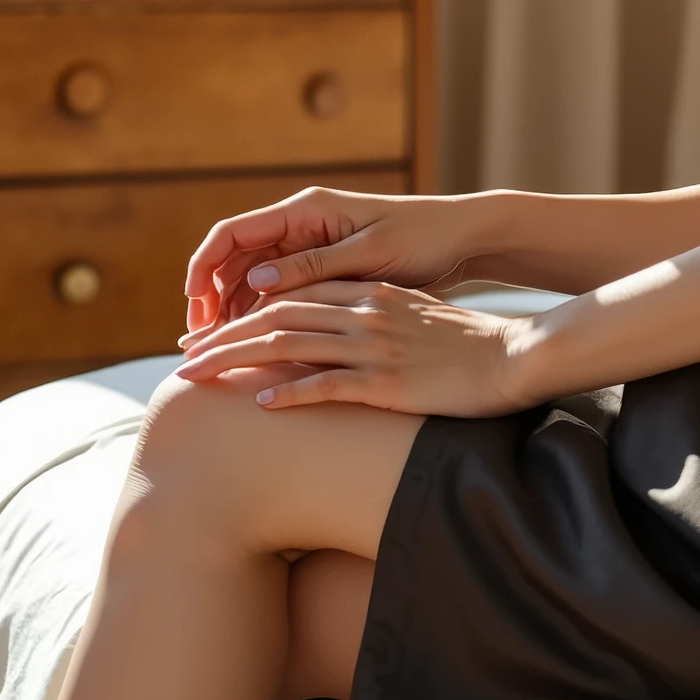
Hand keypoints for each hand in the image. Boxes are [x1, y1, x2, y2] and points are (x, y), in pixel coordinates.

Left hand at [173, 280, 548, 415]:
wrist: (514, 357)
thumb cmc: (468, 345)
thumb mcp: (417, 318)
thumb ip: (376, 319)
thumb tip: (338, 337)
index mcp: (371, 295)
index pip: (294, 297)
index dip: (245, 314)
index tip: (211, 335)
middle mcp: (366, 313)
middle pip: (278, 317)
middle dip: (224, 337)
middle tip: (185, 359)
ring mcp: (376, 346)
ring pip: (289, 346)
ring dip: (236, 361)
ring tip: (198, 377)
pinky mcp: (389, 381)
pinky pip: (328, 385)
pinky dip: (290, 393)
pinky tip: (260, 405)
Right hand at [182, 188, 481, 341]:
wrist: (461, 239)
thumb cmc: (423, 236)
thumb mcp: (370, 251)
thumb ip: (315, 265)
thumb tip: (257, 278)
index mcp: (307, 210)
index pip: (232, 234)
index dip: (203, 268)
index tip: (193, 307)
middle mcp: (302, 226)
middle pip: (234, 262)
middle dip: (210, 300)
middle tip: (198, 344)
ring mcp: (311, 249)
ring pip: (252, 282)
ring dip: (231, 314)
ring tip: (215, 354)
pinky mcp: (325, 272)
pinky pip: (279, 294)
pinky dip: (261, 318)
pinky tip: (251, 349)